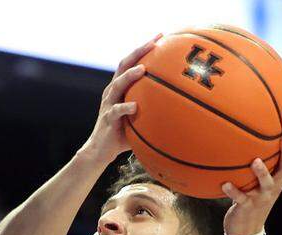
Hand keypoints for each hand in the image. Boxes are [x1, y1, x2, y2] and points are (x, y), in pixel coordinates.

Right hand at [78, 34, 161, 165]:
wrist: (100, 151)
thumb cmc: (123, 134)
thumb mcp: (139, 117)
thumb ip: (153, 108)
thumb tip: (181, 105)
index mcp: (120, 88)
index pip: (131, 62)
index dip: (144, 48)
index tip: (161, 36)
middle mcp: (112, 92)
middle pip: (123, 65)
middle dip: (138, 52)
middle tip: (154, 43)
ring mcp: (108, 104)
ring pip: (117, 85)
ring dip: (129, 76)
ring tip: (142, 69)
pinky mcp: (107, 119)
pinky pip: (116, 111)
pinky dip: (125, 107)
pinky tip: (135, 107)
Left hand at [222, 118, 281, 234]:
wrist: (245, 229)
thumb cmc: (250, 198)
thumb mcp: (257, 181)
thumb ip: (258, 162)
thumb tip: (247, 136)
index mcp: (278, 178)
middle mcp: (274, 186)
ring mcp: (261, 197)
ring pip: (266, 184)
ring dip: (261, 172)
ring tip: (255, 161)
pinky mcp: (247, 207)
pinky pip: (240, 198)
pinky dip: (233, 191)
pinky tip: (225, 184)